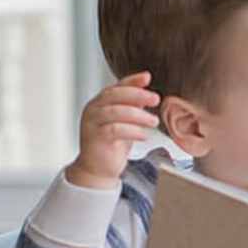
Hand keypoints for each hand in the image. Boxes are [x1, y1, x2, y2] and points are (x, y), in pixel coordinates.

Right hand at [66, 71, 160, 189]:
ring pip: (115, 111)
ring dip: (138, 115)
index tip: (147, 77)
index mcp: (100, 102)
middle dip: (137, 95)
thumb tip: (147, 92)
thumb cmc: (112, 145)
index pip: (117, 86)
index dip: (132, 81)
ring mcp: (92, 123)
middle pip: (115, 95)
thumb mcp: (126, 122)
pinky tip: (144, 135)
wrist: (98, 169)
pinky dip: (132, 131)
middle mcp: (93, 109)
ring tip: (154, 121)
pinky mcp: (95, 138)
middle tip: (155, 99)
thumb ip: (133, 107)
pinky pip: (114, 130)